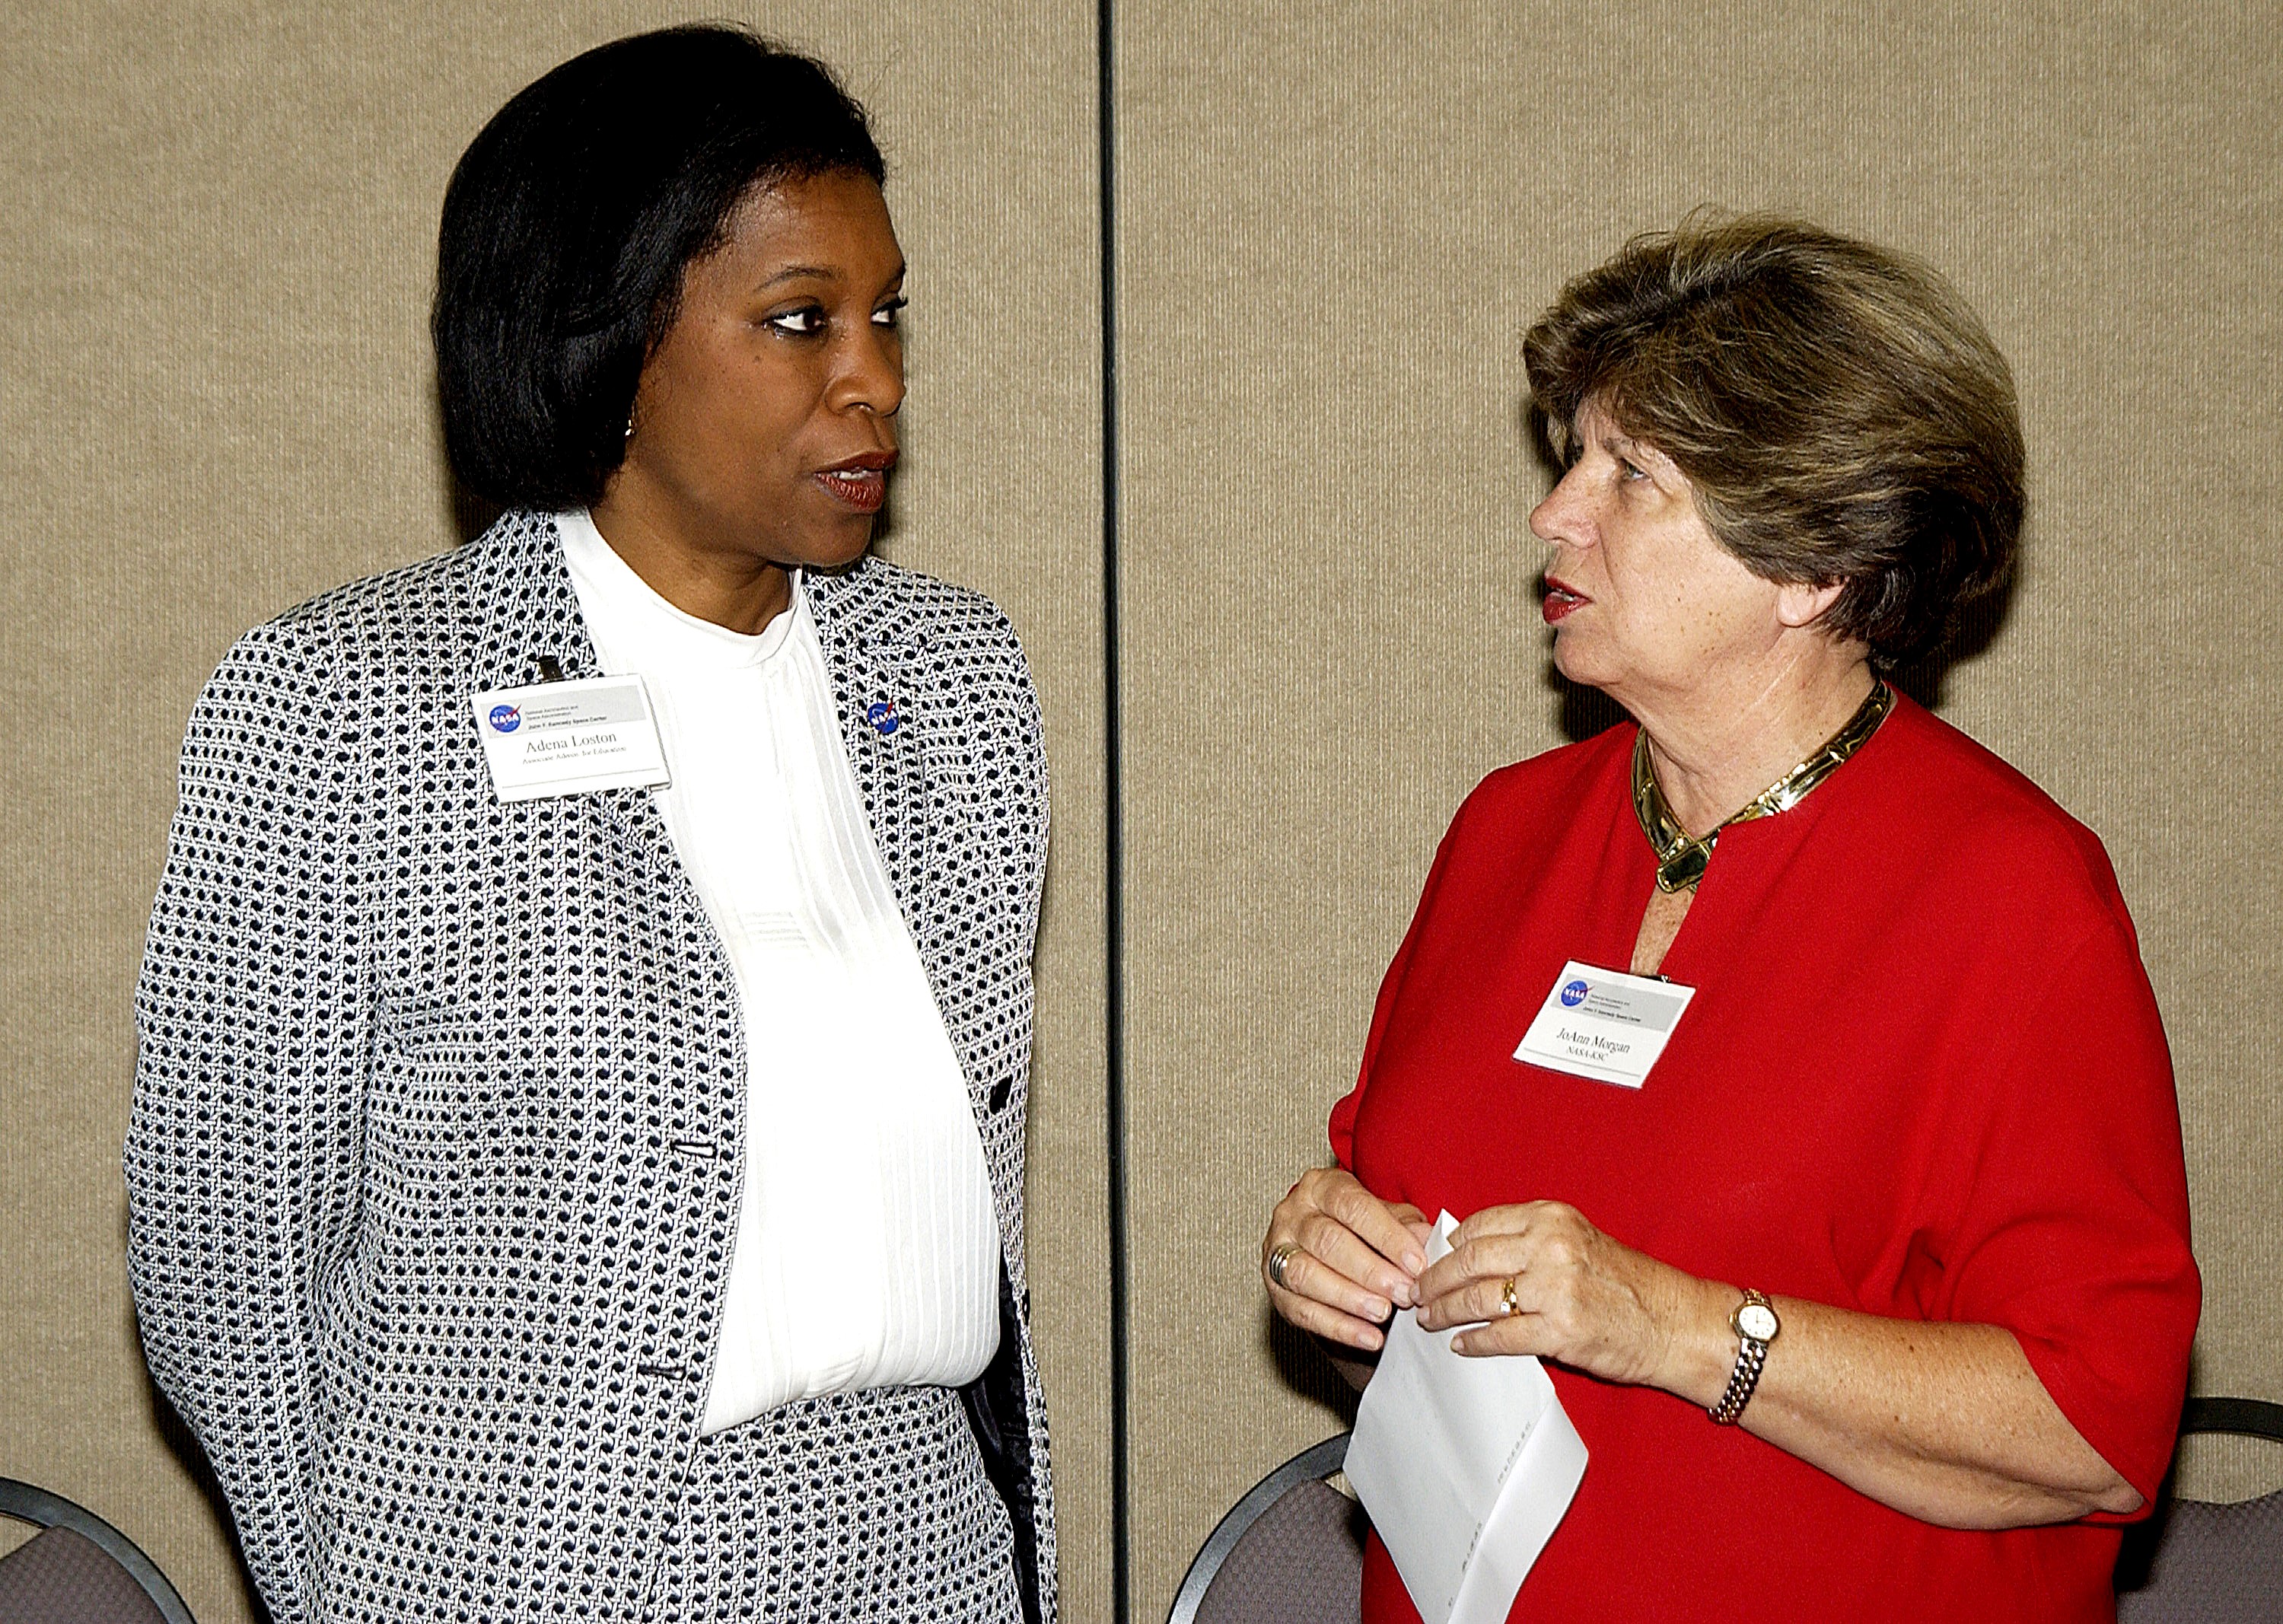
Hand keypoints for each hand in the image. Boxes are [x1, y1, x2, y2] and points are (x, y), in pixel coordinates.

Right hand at [1263, 1169, 1430, 1351]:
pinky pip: (1303, 1311)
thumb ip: (1403, 1225)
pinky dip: (1339, 1327)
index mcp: (1320, 1187)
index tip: (1416, 1263)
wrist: (1327, 1248)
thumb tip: (1426, 1238)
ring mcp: (1276, 1251)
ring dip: (1350, 1298)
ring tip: (1383, 1313)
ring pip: (1307, 1275)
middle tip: (1403, 1293)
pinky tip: (1369, 1337)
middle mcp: (1292, 1214)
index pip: (1352, 1206)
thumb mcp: (1384, 1216)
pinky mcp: (1273, 1288)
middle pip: (1327, 1241)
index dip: (1387, 1236)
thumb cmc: (1358, 1228)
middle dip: (1370, 1271)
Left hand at [1414, 1200, 1708, 1386]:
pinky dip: (1474, 1342)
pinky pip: (1499, 1337)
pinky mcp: (1560, 1330)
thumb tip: (1468, 1251)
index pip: (1479, 1226)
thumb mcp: (1577, 1241)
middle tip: (1416, 1293)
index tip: (1429, 1260)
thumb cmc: (1625, 1283)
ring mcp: (1555, 1289)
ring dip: (1445, 1311)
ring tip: (1429, 1319)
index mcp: (1551, 1217)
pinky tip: (1462, 1345)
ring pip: (1478, 1298)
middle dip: (1434, 1279)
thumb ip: (1529, 1240)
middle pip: (1470, 1261)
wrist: (1673, 1323)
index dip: (1447, 1246)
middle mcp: (1551, 1246)